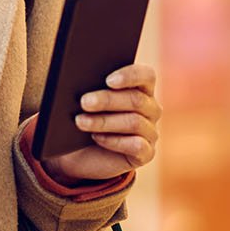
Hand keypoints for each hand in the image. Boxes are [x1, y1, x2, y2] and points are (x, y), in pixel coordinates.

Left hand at [38, 63, 159, 183]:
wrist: (81, 155)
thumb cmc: (86, 120)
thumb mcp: (86, 103)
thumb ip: (89, 89)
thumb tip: (78, 81)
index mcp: (141, 88)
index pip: (146, 76)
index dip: (130, 76)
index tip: (108, 80)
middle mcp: (151, 109)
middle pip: (136, 100)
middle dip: (107, 100)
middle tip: (84, 102)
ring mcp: (151, 132)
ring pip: (134, 122)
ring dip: (104, 121)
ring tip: (81, 122)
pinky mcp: (146, 153)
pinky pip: (137, 145)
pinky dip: (114, 141)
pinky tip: (96, 138)